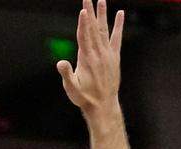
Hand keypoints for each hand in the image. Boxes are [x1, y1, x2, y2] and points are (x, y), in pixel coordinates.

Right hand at [56, 0, 123, 117]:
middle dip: (90, 13)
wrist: (103, 105)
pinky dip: (118, 25)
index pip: (84, 36)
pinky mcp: (114, 57)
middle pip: (93, 29)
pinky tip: (120, 14)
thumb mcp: (71, 88)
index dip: (83, 22)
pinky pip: (116, 38)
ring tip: (101, 0)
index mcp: (86, 59)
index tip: (83, 10)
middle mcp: (98, 53)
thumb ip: (66, 74)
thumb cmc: (84, 97)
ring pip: (104, 30)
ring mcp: (107, 54)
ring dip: (102, 14)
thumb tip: (60, 63)